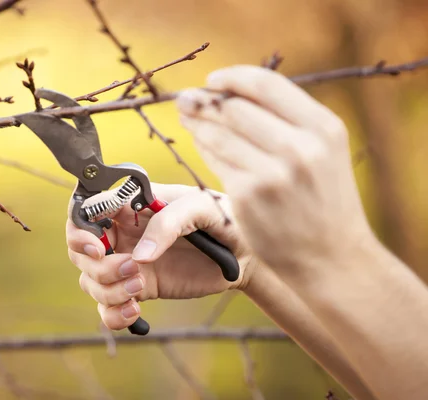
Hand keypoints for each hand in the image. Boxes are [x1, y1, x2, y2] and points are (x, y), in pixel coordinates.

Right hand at [66, 183, 256, 329]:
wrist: (246, 254)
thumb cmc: (223, 218)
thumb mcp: (200, 208)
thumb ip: (168, 223)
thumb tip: (138, 257)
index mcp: (131, 206)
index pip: (86, 211)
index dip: (80, 230)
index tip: (97, 245)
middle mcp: (123, 234)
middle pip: (81, 251)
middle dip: (96, 264)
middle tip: (128, 267)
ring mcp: (128, 263)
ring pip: (91, 281)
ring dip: (108, 289)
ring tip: (139, 288)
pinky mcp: (139, 289)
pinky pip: (108, 307)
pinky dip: (113, 315)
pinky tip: (135, 311)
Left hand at [177, 66, 372, 276]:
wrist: (332, 257)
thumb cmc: (322, 200)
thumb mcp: (323, 152)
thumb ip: (288, 121)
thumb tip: (234, 92)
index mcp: (323, 127)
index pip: (266, 84)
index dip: (232, 77)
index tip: (212, 80)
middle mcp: (300, 147)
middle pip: (235, 106)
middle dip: (204, 99)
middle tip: (187, 98)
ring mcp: (272, 173)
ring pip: (219, 132)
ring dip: (197, 120)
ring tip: (186, 114)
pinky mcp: (248, 196)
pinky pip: (215, 160)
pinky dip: (202, 145)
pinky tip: (197, 139)